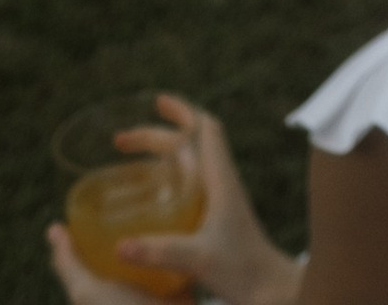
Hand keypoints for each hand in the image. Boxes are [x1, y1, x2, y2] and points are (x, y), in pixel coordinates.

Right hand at [47, 96, 298, 304]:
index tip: (156, 102)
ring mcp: (219, 200)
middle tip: (119, 141)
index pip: (205, 129)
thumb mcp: (198, 258)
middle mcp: (221, 183)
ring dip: (161, 155)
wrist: (269, 290)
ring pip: (189, 164)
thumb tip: (118, 247)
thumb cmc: (242, 269)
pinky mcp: (215, 219)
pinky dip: (166, 181)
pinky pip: (188, 187)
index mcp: (221, 180)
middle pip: (189, 144)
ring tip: (129, 160)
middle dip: (156, 135)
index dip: (182, 110)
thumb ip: (160, 251)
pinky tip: (148, 198)